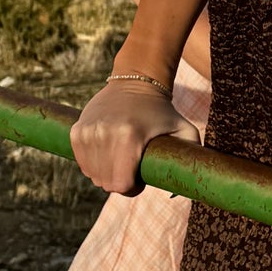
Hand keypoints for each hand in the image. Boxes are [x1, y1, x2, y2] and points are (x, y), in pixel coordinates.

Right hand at [70, 76, 198, 193]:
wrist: (135, 82)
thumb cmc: (163, 111)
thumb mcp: (185, 130)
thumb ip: (194, 155)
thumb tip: (192, 185)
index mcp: (128, 137)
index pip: (121, 185)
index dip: (132, 188)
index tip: (140, 178)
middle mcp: (104, 134)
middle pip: (106, 182)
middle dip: (120, 181)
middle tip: (132, 167)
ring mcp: (89, 132)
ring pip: (93, 175)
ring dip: (106, 173)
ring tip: (121, 158)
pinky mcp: (78, 130)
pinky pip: (82, 163)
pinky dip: (93, 163)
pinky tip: (107, 152)